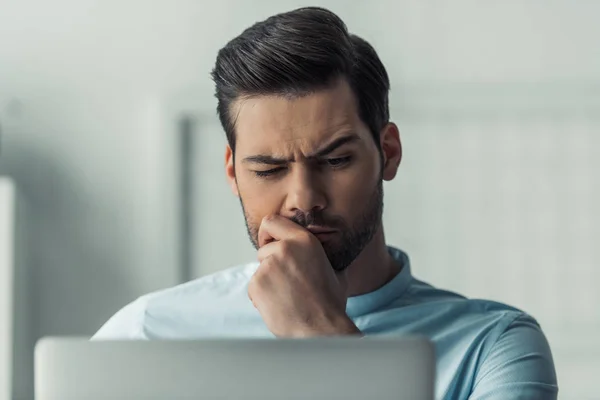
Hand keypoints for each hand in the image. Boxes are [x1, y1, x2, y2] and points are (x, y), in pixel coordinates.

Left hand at [248, 215, 360, 336]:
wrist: (321, 329)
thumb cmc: (330, 303)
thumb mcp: (335, 270)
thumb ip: (322, 255)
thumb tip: (324, 251)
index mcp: (304, 240)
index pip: (272, 221)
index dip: (268, 233)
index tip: (269, 243)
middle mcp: (284, 248)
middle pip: (263, 249)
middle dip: (270, 264)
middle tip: (285, 282)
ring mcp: (269, 266)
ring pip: (259, 270)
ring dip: (267, 282)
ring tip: (287, 298)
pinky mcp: (257, 284)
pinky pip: (253, 287)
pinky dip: (261, 297)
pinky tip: (279, 306)